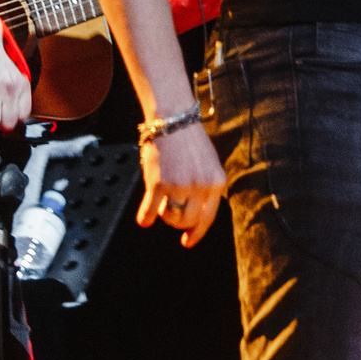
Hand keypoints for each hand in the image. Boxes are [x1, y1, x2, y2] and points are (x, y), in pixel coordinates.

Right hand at [136, 119, 226, 247]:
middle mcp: (201, 186)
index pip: (208, 217)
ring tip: (160, 201)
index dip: (196, 233)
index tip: (187, 241)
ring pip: (171, 217)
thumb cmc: (187, 139)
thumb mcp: (208, 163)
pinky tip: (143, 219)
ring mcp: (180, 185)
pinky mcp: (159, 183)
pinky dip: (146, 217)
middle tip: (169, 210)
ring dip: (164, 214)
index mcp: (217, 181)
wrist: (172, 118)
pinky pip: (151, 211)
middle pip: (188, 220)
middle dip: (177, 220)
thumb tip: (194, 215)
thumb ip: (206, 187)